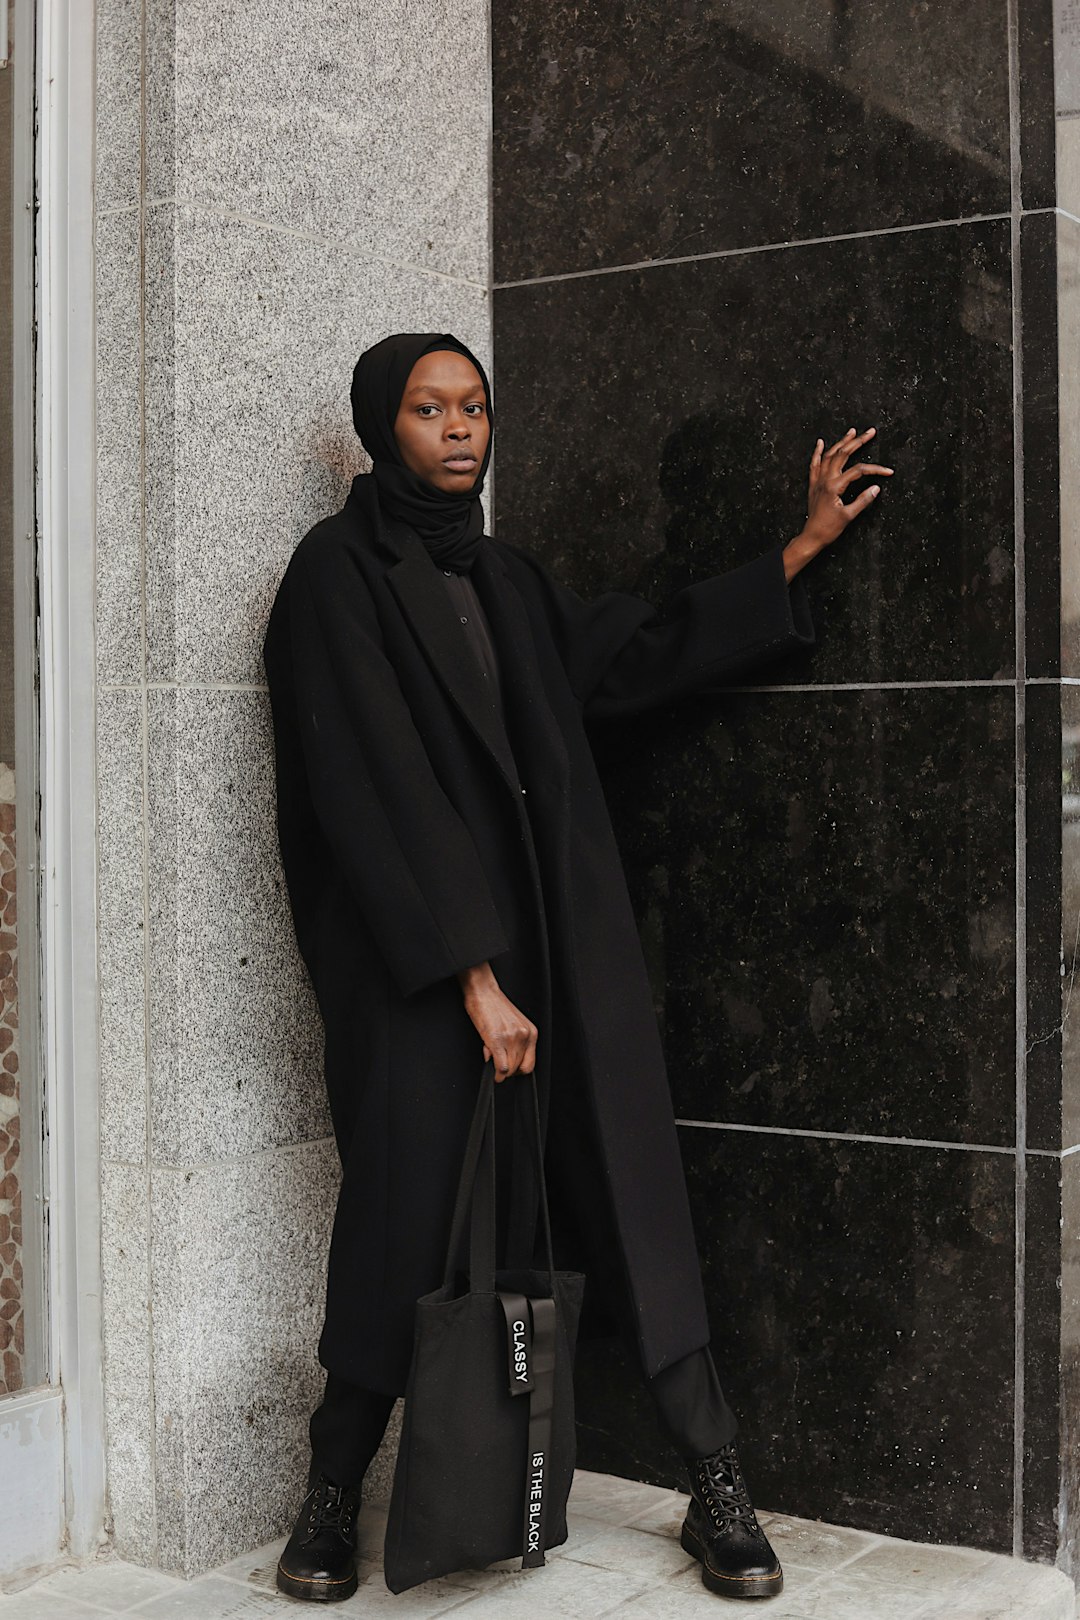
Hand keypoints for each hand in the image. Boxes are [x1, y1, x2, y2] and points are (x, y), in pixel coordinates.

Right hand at [456, 962, 537, 1080]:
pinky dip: (496, 1073)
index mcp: (531, 1032)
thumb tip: (507, 1062)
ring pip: (510, 1070)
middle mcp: (524, 1036)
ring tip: (491, 1057)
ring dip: (499, 1071)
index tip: (509, 1070)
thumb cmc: (494, 1005)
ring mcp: (512, 1039)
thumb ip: (515, 1043)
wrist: (483, 991)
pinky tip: (491, 1068)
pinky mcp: (497, 1040)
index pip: (529, 1064)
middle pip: (519, 1068)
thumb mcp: (513, 1025)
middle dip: (507, 1071)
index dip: (517, 1071)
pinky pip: (501, 1067)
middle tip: (497, 1062)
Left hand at [783, 426, 893, 580]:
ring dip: (841, 442)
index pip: (859, 471)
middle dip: (857, 441)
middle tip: (870, 432)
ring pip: (829, 455)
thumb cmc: (829, 529)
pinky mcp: (814, 485)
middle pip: (843, 454)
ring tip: (852, 432)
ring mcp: (818, 481)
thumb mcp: (848, 516)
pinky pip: (814, 464)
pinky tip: (821, 443)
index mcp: (834, 486)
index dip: (876, 469)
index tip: (889, 472)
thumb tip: (876, 488)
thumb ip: (863, 501)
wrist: (812, 536)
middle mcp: (825, 480)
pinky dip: (818, 452)